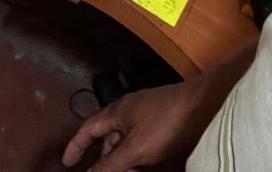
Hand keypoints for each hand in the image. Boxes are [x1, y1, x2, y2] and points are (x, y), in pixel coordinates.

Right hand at [62, 73, 227, 171]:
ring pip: (128, 143)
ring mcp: (149, 116)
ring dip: (125, 162)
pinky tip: (146, 168)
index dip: (77, 145)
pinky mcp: (165, 124)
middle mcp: (130, 111)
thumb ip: (110, 165)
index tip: (68, 163)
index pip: (89, 127)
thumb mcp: (134, 148)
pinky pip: (145, 144)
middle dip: (105, 160)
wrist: (204, 106)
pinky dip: (141, 158)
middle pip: (109, 138)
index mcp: (118, 111)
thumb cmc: (165, 122)